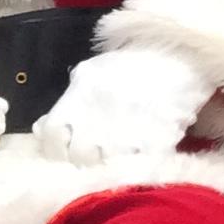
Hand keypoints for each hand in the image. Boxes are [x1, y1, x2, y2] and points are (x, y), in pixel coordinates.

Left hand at [34, 48, 214, 164]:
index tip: (61, 150)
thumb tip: (42, 127)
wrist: (181, 56)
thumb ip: (68, 98)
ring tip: (114, 161)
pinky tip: (137, 161)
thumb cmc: (132, 63)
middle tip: (91, 158)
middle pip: (76, 156)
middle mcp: (99, 118)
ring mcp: (127, 133)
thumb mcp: (93, 72)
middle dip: (80, 160)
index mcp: (80, 96)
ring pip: (104, 166)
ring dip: (107, 166)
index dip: (53, 146)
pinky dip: (134, 168)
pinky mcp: (156, 144)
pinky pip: (137, 167)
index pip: (51, 134)